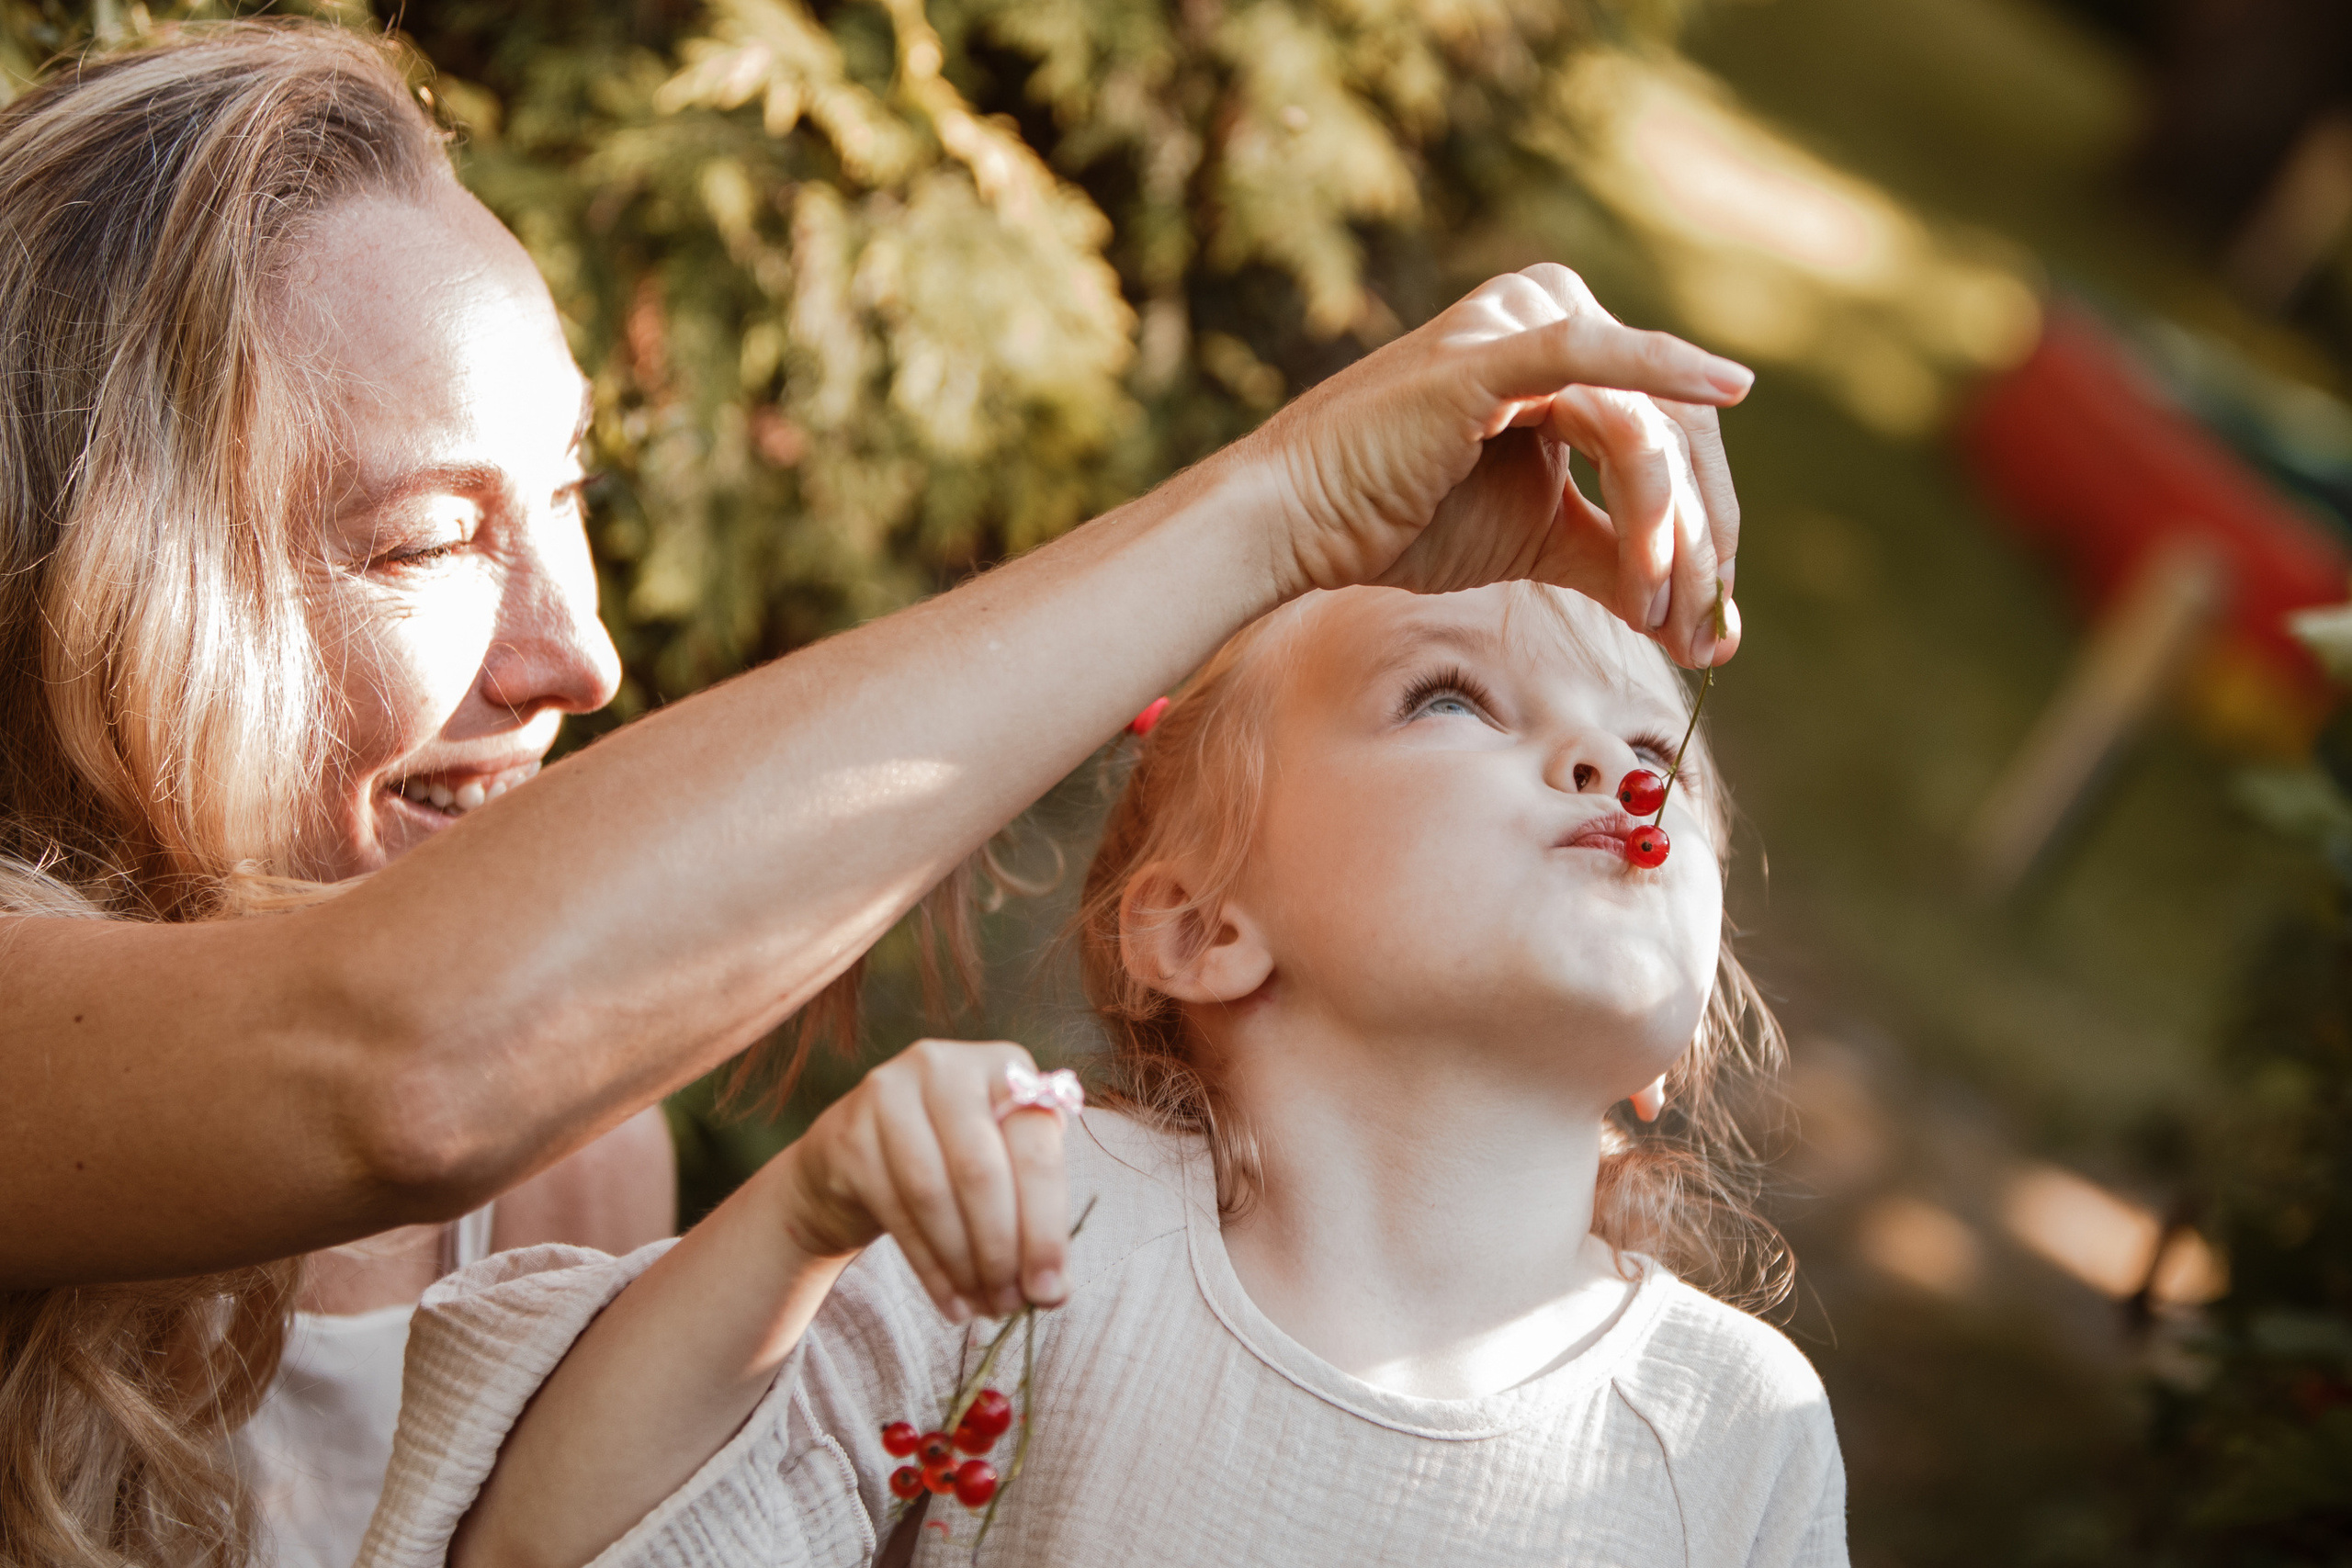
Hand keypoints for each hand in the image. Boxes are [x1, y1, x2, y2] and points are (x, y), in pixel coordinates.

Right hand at [774, 1039, 1069, 1320]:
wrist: (854, 1160)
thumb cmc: (950, 1162)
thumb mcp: (1003, 1169)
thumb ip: (1035, 1217)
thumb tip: (1054, 1291)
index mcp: (1002, 1066)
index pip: (1035, 1145)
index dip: (1048, 1225)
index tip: (1052, 1290)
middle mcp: (943, 1066)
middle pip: (981, 1171)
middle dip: (1002, 1250)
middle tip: (1012, 1305)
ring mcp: (887, 1094)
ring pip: (934, 1196)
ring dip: (965, 1265)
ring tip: (985, 1307)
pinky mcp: (847, 1135)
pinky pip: (895, 1213)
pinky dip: (931, 1269)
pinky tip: (952, 1302)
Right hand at [1237, 264, 1748, 668]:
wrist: (1295, 521)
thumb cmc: (1402, 519)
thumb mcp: (1539, 538)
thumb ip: (1620, 560)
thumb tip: (1707, 629)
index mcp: (1570, 346)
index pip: (1675, 434)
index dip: (1707, 532)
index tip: (1712, 626)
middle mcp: (1554, 310)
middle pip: (1674, 428)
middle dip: (1697, 542)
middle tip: (1704, 632)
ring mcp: (1519, 321)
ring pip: (1639, 427)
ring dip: (1665, 530)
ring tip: (1659, 612)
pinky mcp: (1487, 350)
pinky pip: (1589, 357)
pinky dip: (1663, 370)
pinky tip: (1730, 385)